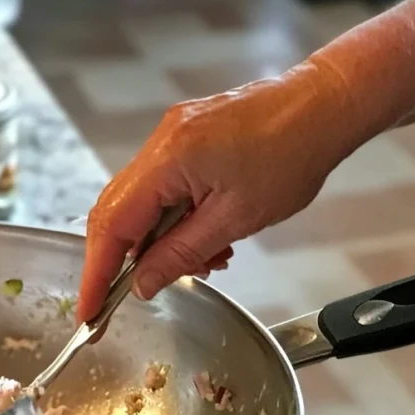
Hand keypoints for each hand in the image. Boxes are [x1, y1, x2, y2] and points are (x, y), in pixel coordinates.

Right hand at [77, 61, 359, 320]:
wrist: (325, 105)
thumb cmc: (293, 153)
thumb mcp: (235, 219)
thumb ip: (181, 253)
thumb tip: (142, 283)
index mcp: (167, 160)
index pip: (112, 226)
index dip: (96, 273)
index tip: (89, 309)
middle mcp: (159, 143)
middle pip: (115, 212)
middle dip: (121, 259)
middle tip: (127, 296)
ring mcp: (170, 136)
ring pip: (140, 202)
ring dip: (157, 240)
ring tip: (200, 262)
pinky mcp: (185, 137)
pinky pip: (162, 186)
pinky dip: (173, 218)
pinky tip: (205, 235)